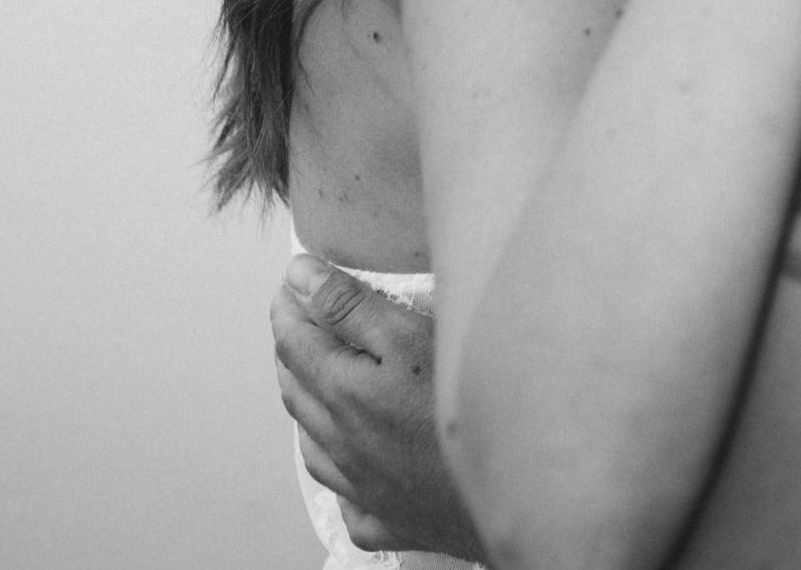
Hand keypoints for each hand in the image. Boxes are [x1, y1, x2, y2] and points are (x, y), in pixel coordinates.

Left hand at [273, 256, 483, 562]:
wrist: (512, 489)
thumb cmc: (465, 409)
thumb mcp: (408, 337)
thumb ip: (348, 308)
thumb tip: (298, 279)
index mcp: (342, 394)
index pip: (294, 343)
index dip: (288, 307)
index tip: (289, 283)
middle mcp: (342, 444)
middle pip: (297, 392)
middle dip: (292, 349)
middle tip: (296, 320)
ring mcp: (365, 488)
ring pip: (314, 447)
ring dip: (306, 407)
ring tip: (312, 381)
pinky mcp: (394, 520)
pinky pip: (349, 503)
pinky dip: (339, 477)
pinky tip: (349, 466)